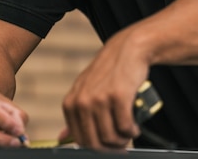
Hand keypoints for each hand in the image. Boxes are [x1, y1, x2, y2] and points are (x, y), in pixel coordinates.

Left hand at [61, 27, 147, 149]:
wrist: (129, 49)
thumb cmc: (109, 71)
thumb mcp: (86, 89)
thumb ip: (76, 114)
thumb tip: (62, 138)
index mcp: (71, 102)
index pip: (80, 140)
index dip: (97, 149)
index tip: (109, 148)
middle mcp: (82, 101)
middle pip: (94, 143)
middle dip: (111, 149)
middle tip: (122, 146)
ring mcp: (99, 99)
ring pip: (111, 138)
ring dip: (124, 140)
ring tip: (130, 132)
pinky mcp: (118, 97)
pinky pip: (125, 127)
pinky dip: (133, 131)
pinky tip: (135, 125)